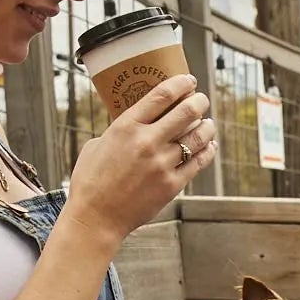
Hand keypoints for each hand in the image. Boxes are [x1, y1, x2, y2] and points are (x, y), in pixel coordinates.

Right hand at [64, 74, 215, 244]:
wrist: (96, 218)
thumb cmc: (91, 181)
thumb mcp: (98, 144)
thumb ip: (121, 130)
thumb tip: (138, 123)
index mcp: (126, 127)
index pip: (161, 95)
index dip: (181, 84)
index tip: (189, 81)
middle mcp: (147, 142)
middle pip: (186, 112)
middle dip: (199, 101)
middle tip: (202, 100)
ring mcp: (162, 164)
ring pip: (197, 137)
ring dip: (206, 126)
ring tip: (208, 123)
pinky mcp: (172, 185)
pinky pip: (198, 162)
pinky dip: (207, 151)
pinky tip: (209, 145)